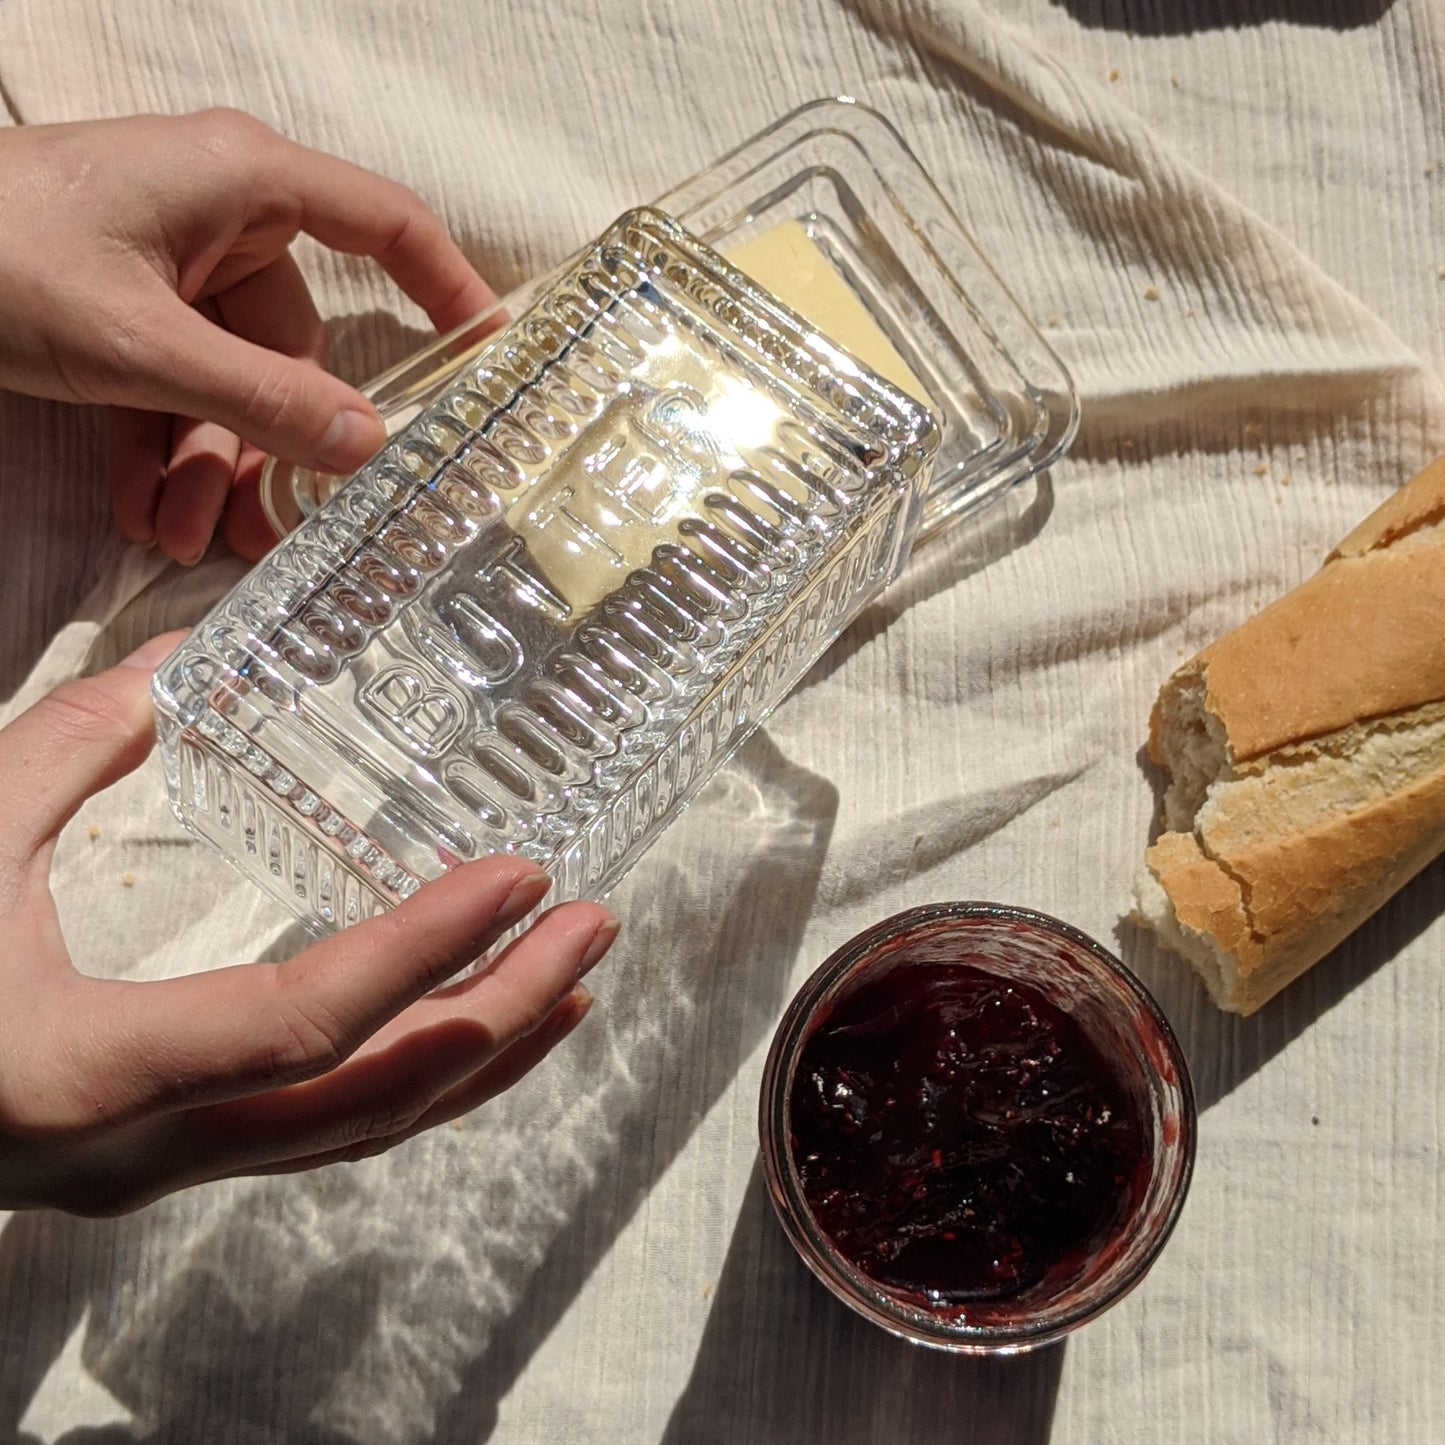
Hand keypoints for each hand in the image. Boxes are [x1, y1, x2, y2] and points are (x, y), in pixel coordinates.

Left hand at [0, 110, 495, 565]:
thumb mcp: (138, 342)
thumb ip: (261, 399)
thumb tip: (369, 449)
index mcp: (245, 183)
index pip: (388, 225)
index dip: (451, 290)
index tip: (494, 360)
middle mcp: (220, 217)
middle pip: (292, 347)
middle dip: (269, 448)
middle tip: (262, 530)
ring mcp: (169, 262)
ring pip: (228, 381)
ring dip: (206, 466)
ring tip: (174, 538)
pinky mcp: (123, 301)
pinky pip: (170, 383)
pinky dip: (157, 447)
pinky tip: (138, 511)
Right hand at [0, 634, 615, 1215]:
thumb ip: (69, 748)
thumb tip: (185, 659)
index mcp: (89, 1071)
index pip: (305, 1018)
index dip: (427, 950)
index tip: (523, 877)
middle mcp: (145, 1150)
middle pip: (371, 1094)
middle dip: (500, 1012)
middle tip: (595, 926)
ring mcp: (162, 1170)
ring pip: (360, 1132)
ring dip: (479, 1057)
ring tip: (573, 979)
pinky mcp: (168, 1154)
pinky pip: (324, 1130)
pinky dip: (415, 1078)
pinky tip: (469, 1029)